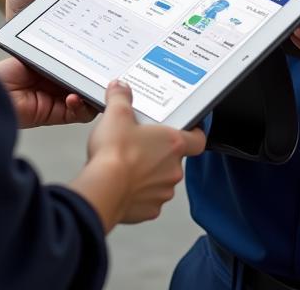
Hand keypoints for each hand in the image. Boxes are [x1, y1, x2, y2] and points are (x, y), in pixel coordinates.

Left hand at [0, 56, 97, 128]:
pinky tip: (73, 97)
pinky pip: (78, 114)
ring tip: (91, 86)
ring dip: (91, 94)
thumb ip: (57, 58)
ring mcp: (58, 101)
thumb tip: (79, 54)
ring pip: (87, 100)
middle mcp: (57, 85)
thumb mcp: (35, 57)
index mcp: (52, 68)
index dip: (91, 65)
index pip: (78, 67)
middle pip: (85, 84)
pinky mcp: (55, 115)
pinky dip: (81, 106)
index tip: (101, 59)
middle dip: (96, 79)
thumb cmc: (5, 74)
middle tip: (104, 73)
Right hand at [73, 80, 206, 230]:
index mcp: (173, 143)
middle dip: (159, 153)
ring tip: (127, 165)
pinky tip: (122, 184)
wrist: (102, 189)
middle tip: (140, 145)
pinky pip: (148, 200)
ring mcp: (162, 191)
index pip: (198, 139)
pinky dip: (138, 194)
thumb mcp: (116, 115)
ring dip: (149, 174)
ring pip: (161, 180)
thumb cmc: (114, 155)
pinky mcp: (149, 210)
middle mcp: (173, 169)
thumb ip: (120, 98)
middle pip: (174, 159)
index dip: (194, 134)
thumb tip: (120, 88)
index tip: (188, 130)